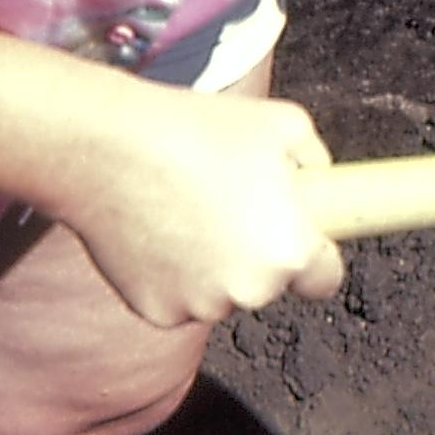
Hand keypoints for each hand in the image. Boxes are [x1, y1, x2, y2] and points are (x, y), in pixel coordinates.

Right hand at [53, 87, 348, 327]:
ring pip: (218, 294)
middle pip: (266, 284)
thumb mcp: (281, 122)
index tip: (300, 241)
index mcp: (290, 251)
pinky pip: (176, 298)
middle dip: (253, 253)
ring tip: (180, 210)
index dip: (315, 257)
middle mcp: (251, 290)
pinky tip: (153, 231)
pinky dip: (168, 275)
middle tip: (222, 205)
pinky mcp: (156, 312)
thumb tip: (319, 176)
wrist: (109, 146)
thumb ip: (314, 157)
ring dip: (209, 267)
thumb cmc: (195, 129)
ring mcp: (201, 306)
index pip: (325, 279)